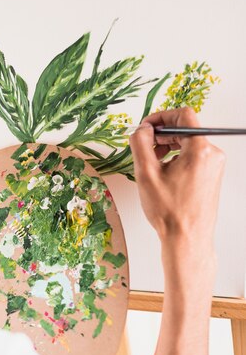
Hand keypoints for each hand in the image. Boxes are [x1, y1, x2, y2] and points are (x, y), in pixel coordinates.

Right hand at [129, 108, 225, 249]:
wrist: (186, 239)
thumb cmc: (170, 212)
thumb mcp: (146, 173)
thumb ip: (140, 143)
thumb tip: (141, 129)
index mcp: (200, 150)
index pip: (183, 115)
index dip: (161, 117)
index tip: (146, 128)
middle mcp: (212, 155)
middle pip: (186, 129)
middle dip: (162, 135)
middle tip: (144, 147)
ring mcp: (214, 167)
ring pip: (189, 144)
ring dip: (168, 148)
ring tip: (152, 165)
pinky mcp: (211, 177)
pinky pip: (193, 158)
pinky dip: (177, 160)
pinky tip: (164, 176)